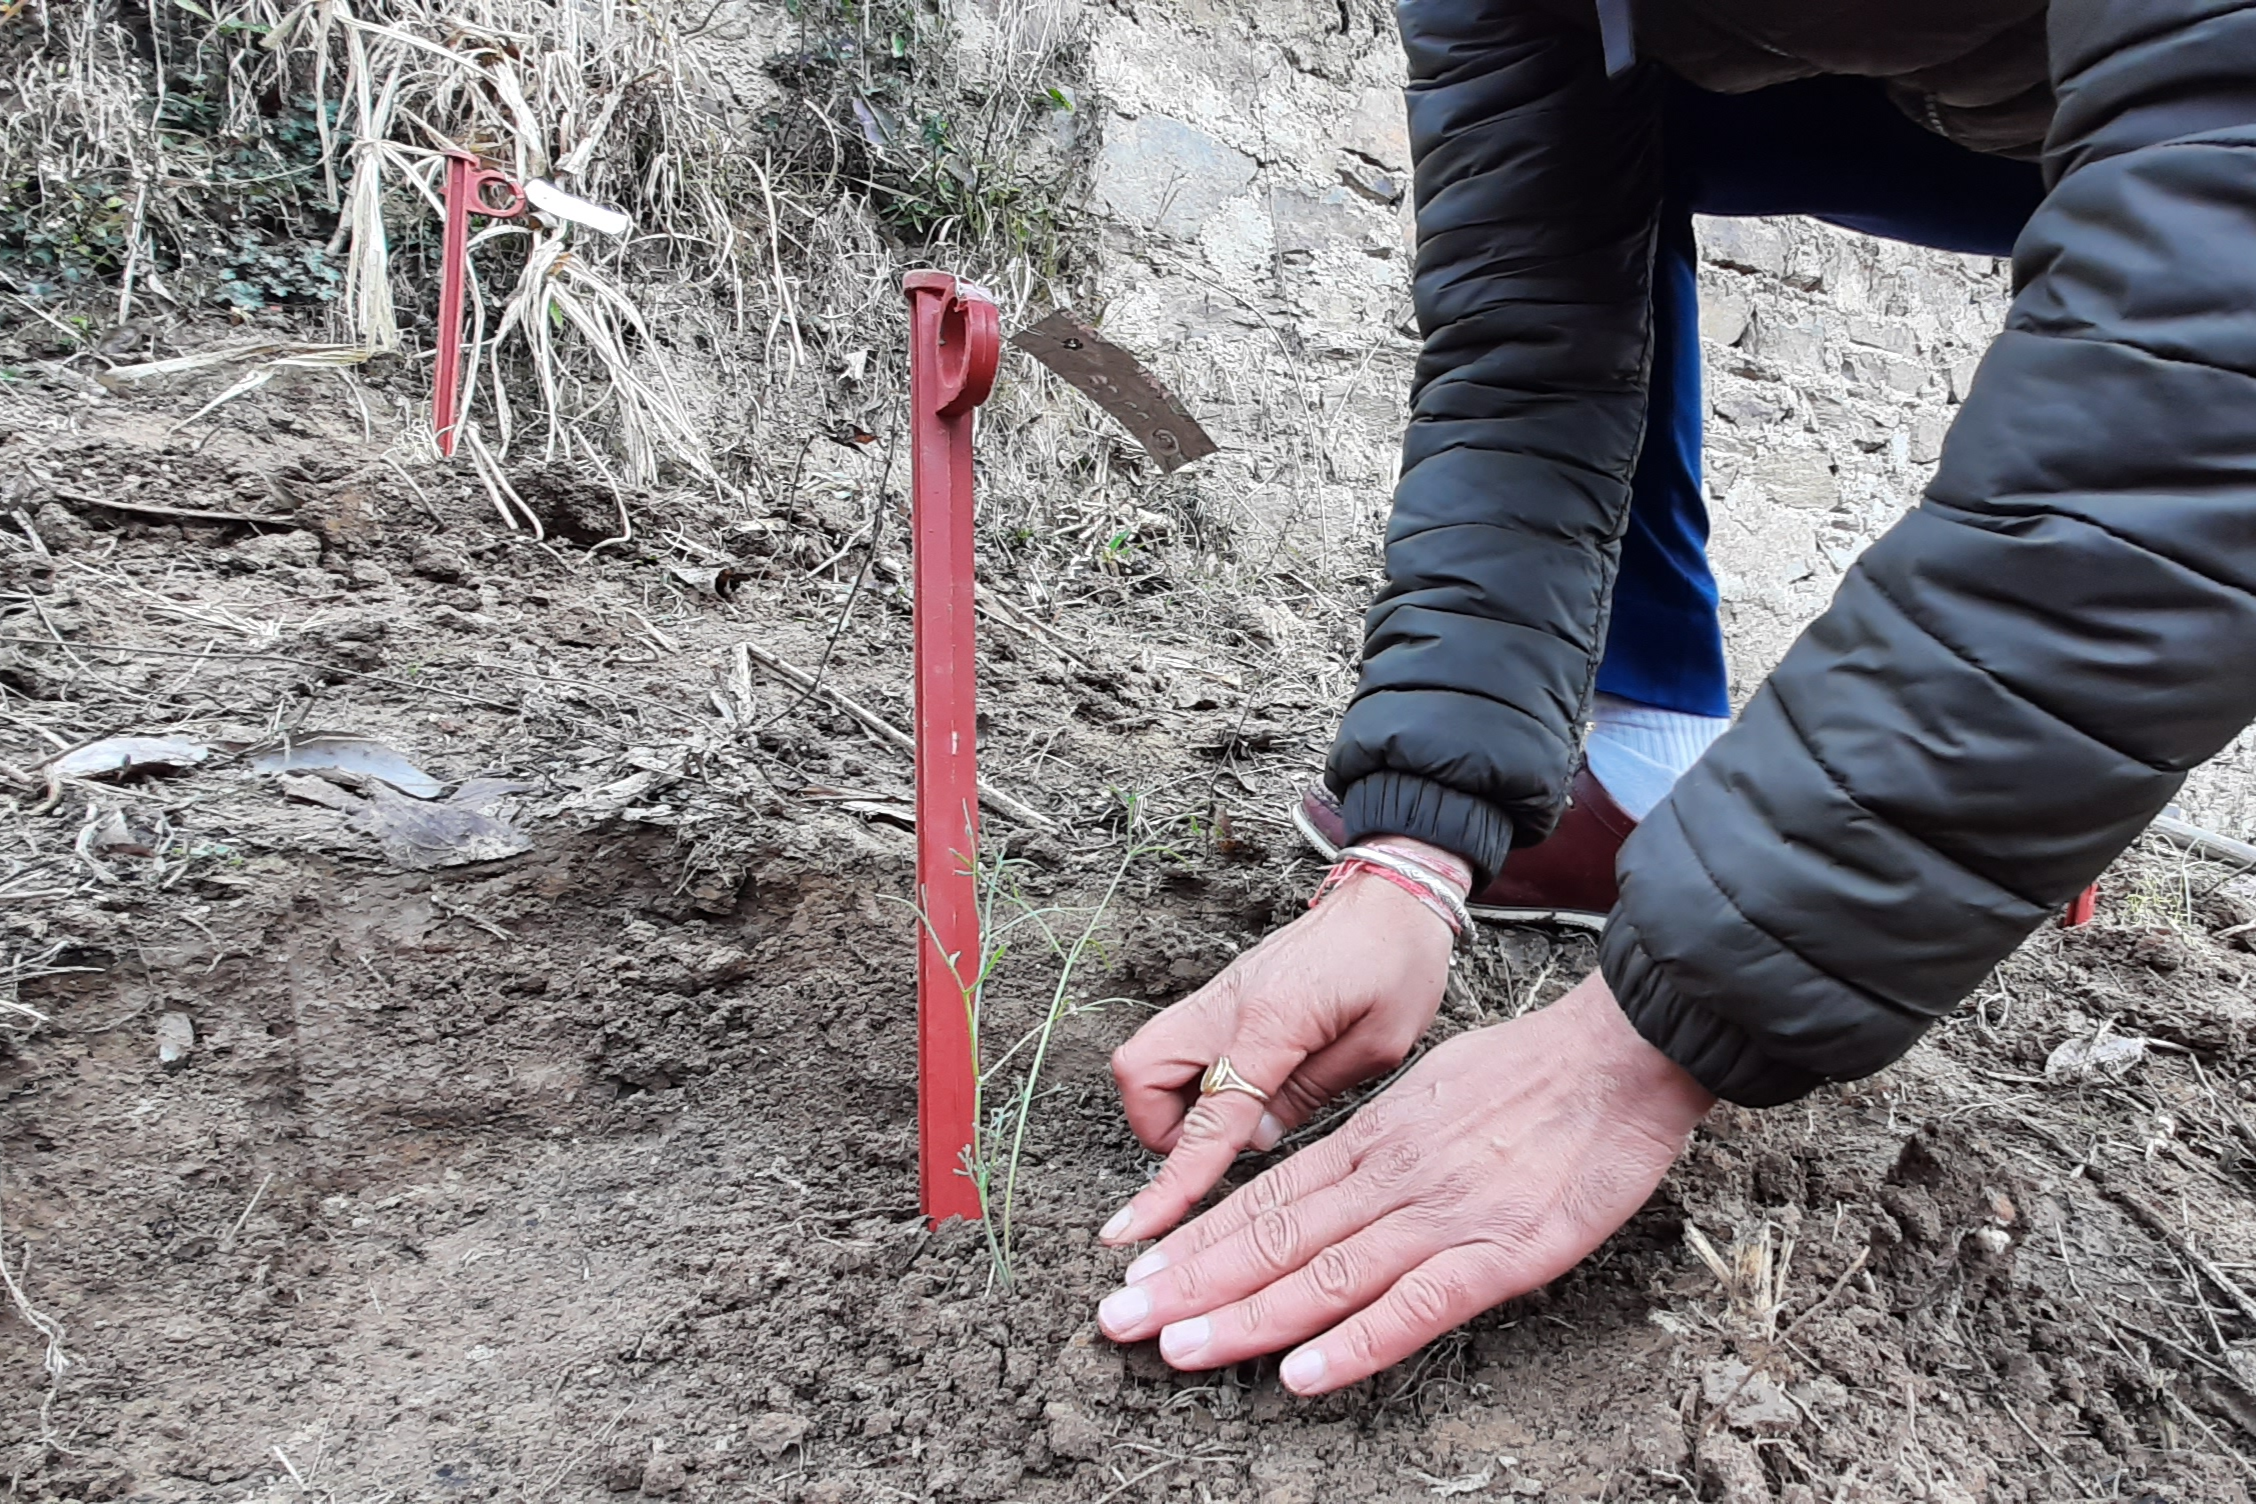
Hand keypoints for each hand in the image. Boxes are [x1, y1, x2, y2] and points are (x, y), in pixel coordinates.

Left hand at [1094, 972, 1713, 1393]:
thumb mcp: (1435, 1092)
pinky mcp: (1499, 1254)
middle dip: (1189, 1282)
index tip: (1139, 1267)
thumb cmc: (1535, 1070)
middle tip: (1117, 1318)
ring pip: (1322, 1274)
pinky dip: (1353, 1343)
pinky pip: (1413, 1307)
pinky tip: (1299, 1374)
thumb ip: (1384, 1145)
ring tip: (1174, 1347)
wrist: (1621, 1052)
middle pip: (1273, 1237)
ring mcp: (1440, 1216)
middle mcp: (1389, 1179)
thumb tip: (1342, 1181)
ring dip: (1242, 1316)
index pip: (1267, 1196)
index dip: (1198, 1238)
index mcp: (1374, 1141)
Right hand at [1100, 852, 1457, 1247]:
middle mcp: (1226, 1004)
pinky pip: (1177, 1043)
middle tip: (1207, 1151)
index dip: (1178, 1176)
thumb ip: (1308, 1096)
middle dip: (1155, 1127)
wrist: (1390, 897)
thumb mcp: (1375, 1046)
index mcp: (1271, 1022)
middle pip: (1140, 1073)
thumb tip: (1251, 1141)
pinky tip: (1238, 1094)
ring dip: (1166, 1103)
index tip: (1141, 1222)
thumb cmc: (1395, 964)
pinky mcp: (1222, 994)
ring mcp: (1218, 995)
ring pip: (1147, 1056)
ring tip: (1225, 1125)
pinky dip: (1188, 1079)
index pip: (1210, 1115)